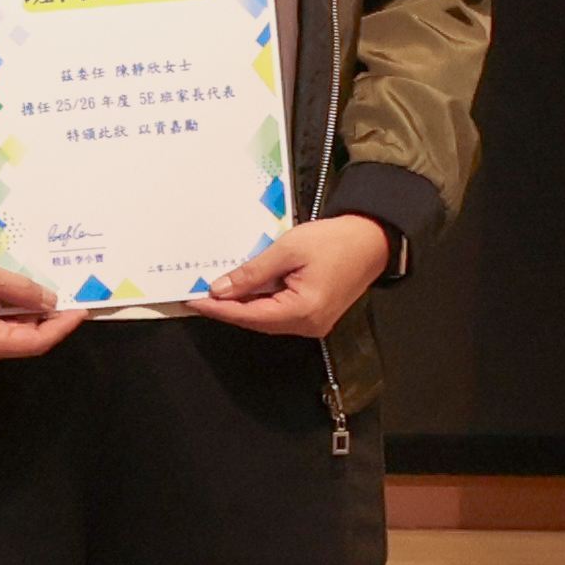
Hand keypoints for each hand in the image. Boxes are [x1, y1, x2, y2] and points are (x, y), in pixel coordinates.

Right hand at [0, 250, 78, 371]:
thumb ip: (23, 290)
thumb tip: (51, 300)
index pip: (37, 342)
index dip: (62, 326)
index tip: (81, 309)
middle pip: (23, 343)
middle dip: (45, 321)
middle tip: (64, 297)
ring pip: (7, 339)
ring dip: (25, 319)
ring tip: (41, 295)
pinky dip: (6, 320)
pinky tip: (14, 300)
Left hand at [190, 214, 394, 340]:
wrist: (372, 240)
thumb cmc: (335, 241)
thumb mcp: (287, 250)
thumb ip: (252, 273)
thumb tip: (220, 290)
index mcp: (304, 310)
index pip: (249, 315)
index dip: (218, 309)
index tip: (192, 300)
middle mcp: (309, 324)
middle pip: (257, 322)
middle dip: (226, 309)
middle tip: (197, 296)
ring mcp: (314, 323)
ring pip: (266, 320)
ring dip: (241, 307)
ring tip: (214, 292)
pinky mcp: (315, 315)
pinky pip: (279, 314)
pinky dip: (259, 304)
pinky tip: (242, 291)